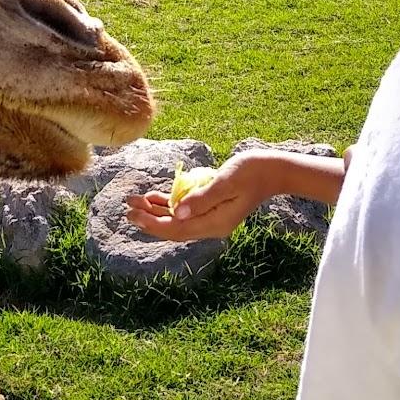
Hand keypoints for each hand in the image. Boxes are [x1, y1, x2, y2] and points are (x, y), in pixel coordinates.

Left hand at [124, 153, 264, 240]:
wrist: (271, 170)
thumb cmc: (251, 171)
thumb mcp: (226, 181)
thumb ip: (202, 197)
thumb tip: (177, 212)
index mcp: (215, 223)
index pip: (177, 230)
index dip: (153, 224)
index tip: (133, 215)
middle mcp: (211, 225)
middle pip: (174, 228)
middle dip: (149, 219)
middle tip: (127, 209)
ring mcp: (212, 218)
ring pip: (177, 220)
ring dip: (155, 211)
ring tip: (134, 202)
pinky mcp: (212, 208)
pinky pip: (185, 211)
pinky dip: (168, 205)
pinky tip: (153, 197)